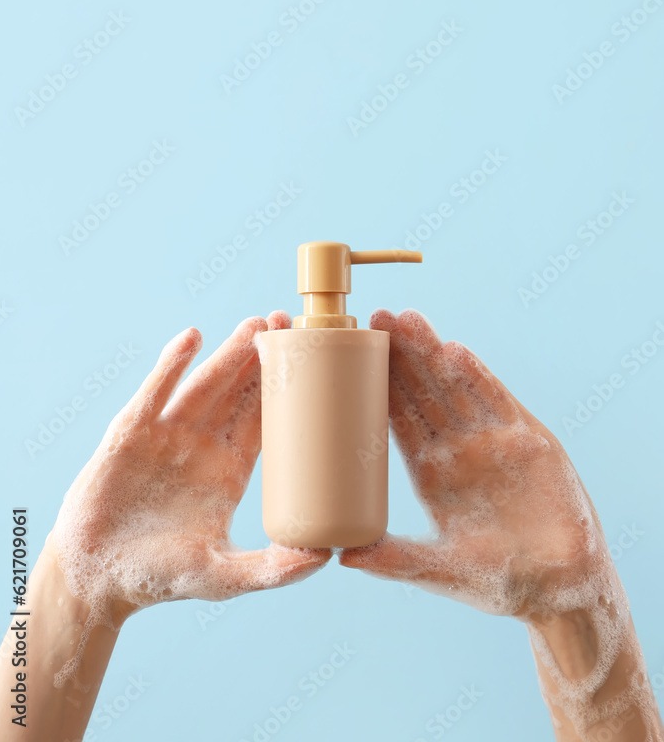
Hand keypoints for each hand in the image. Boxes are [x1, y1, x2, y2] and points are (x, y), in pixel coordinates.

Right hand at [51, 312, 329, 632]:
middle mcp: (201, 445)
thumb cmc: (160, 578)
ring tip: (256, 323)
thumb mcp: (223, 577)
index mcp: (229, 470)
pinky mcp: (129, 434)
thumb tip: (327, 557)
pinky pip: (155, 393)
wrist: (94, 579)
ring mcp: (166, 435)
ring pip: (205, 384)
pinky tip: (192, 338)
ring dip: (229, 353)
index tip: (314, 361)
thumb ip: (271, 570)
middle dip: (264, 356)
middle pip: (240, 391)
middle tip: (291, 322)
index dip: (289, 389)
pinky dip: (171, 365)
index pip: (266, 420)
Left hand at [340, 309, 614, 619]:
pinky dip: (476, 375)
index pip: (398, 419)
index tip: (351, 356)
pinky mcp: (529, 439)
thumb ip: (395, 559)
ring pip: (455, 385)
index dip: (376, 386)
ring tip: (407, 318)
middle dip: (400, 355)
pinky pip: (497, 400)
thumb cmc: (498, 583)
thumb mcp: (439, 568)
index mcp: (431, 472)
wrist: (562, 588)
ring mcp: (493, 440)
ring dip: (431, 352)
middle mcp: (458, 449)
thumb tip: (341, 556)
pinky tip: (453, 351)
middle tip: (375, 317)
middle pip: (423, 391)